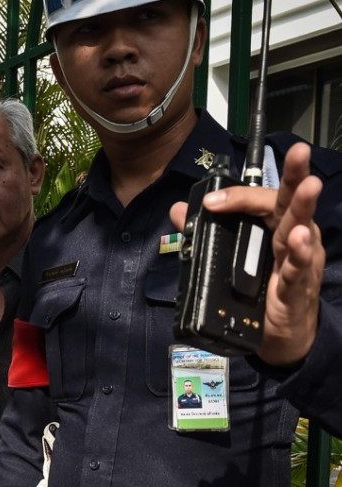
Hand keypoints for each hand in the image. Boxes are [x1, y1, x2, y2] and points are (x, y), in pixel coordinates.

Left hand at [170, 142, 324, 365]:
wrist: (278, 333)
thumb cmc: (260, 288)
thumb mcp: (228, 257)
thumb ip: (204, 232)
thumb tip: (177, 210)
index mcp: (272, 226)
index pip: (259, 200)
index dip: (238, 196)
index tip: (211, 200)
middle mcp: (290, 237)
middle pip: (289, 203)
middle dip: (295, 176)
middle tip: (300, 152)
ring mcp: (298, 260)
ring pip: (300, 229)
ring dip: (303, 208)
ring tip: (308, 187)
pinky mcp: (297, 286)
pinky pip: (298, 268)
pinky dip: (299, 253)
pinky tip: (299, 239)